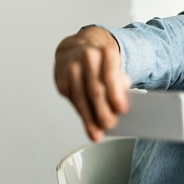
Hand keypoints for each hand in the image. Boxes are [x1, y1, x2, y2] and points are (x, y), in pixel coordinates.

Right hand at [54, 26, 130, 140]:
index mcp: (106, 53)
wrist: (77, 50)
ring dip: (90, 119)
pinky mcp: (61, 80)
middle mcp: (87, 58)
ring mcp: (71, 68)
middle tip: (110, 125)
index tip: (121, 110)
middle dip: (102, 110)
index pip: (110, 75)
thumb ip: (120, 83)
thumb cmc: (103, 64)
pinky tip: (89, 125)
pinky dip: (82, 115)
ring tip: (97, 133)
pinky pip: (73, 101)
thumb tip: (119, 108)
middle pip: (95, 89)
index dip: (115, 94)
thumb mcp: (116, 67)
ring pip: (81, 98)